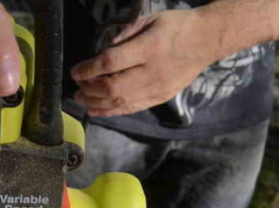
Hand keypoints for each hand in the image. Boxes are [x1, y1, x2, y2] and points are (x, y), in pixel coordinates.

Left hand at [70, 10, 219, 116]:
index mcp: (149, 48)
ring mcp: (157, 88)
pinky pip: (130, 108)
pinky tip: (95, 110)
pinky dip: (110, 111)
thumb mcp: (148, 20)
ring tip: (81, 99)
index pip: (110, 63)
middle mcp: (152, 71)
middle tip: (77, 87)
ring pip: (119, 102)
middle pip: (112, 87)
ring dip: (95, 103)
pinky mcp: (159, 98)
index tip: (76, 71)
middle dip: (89, 89)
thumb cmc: (175, 26)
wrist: (207, 40)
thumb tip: (99, 54)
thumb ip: (123, 35)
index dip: (88, 69)